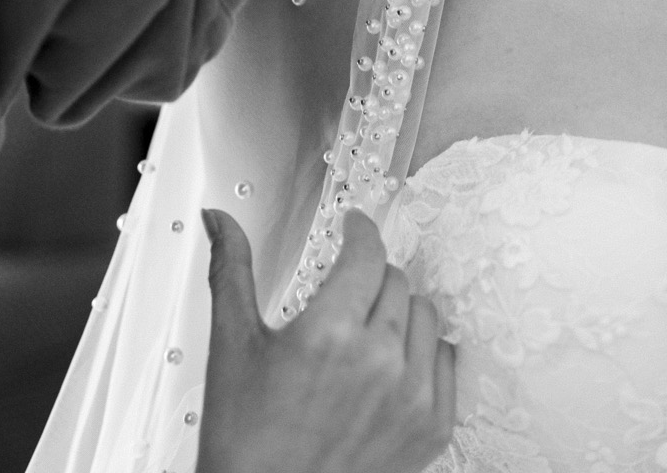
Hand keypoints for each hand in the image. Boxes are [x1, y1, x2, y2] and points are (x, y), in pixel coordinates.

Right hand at [198, 208, 455, 472]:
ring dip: (400, 312)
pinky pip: (447, 363)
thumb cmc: (245, 443)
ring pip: (426, 316)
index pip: (366, 252)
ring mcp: (412, 397)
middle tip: (346, 292)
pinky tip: (394, 364)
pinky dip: (425, 355)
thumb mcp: (232, 349)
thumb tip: (219, 221)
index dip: (359, 231)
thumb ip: (230, 272)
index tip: (353, 228)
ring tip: (368, 329)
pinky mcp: (431, 428)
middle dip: (369, 276)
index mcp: (330, 334)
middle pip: (395, 281)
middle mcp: (379, 361)